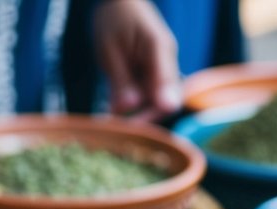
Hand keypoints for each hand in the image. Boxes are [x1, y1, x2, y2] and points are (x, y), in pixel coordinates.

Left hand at [92, 0, 181, 119]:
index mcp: (158, 48)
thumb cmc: (113, 19)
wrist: (120, 2)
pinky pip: (150, 96)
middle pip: (166, 99)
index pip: (167, 87)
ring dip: (138, 113)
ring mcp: (164, 67)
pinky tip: (116, 109)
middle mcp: (167, 60)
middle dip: (144, 117)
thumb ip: (120, 78)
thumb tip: (128, 108)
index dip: (154, 111)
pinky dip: (135, 106)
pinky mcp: (156, 73)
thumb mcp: (110, 49)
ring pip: (158, 101)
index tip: (137, 128)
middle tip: (118, 127)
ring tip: (112, 118)